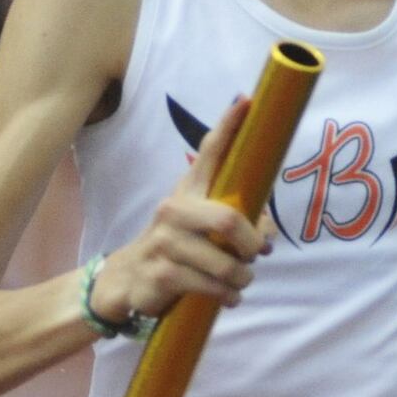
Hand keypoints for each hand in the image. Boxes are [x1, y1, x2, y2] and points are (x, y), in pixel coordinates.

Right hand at [90, 96, 271, 320]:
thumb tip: (267, 234)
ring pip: (224, 262)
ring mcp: (165, 241)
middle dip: (252, 243)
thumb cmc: (178, 247)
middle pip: (227, 221)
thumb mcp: (201, 227)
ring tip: (241, 280)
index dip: (228, 126)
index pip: (210, 152)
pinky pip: (209, 286)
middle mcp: (174, 209)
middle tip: (257, 253)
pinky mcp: (162, 273)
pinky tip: (229, 296)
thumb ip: (235, 222)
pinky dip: (228, 294)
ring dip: (242, 276)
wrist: (129, 279)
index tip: (246, 101)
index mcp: (189, 191)